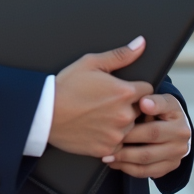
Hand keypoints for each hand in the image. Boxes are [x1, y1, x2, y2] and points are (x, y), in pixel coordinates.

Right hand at [48, 37, 153, 157]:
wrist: (45, 113)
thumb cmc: (66, 86)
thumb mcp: (91, 63)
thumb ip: (120, 55)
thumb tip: (140, 43)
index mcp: (124, 92)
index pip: (148, 90)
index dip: (136, 88)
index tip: (123, 90)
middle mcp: (125, 115)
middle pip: (141, 110)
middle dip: (129, 106)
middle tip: (109, 103)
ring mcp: (116, 134)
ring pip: (131, 129)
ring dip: (122, 124)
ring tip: (101, 117)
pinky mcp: (107, 149)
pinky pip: (119, 145)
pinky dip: (111, 139)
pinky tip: (97, 129)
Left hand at [103, 93, 190, 179]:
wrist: (176, 128)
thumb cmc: (165, 112)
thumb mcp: (165, 101)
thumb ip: (155, 101)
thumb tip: (144, 103)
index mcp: (179, 124)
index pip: (156, 128)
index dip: (137, 127)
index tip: (129, 115)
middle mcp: (180, 143)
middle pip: (148, 145)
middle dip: (125, 142)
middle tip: (106, 139)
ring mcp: (174, 158)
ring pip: (145, 161)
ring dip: (123, 159)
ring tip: (106, 154)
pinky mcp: (167, 169)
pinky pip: (145, 172)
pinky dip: (128, 168)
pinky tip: (115, 162)